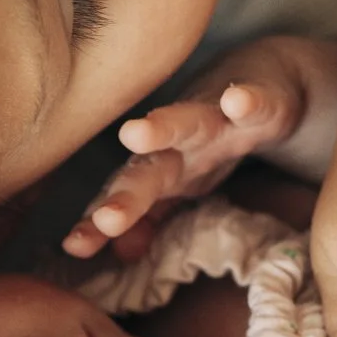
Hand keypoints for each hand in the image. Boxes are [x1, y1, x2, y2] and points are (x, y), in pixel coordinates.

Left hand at [62, 36, 336, 260]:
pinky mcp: (261, 103)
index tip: (75, 246)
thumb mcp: (182, 186)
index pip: (125, 201)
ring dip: (162, 128)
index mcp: (161, 171)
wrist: (259, 84)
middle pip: (148, 169)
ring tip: (134, 134)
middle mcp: (179, 145)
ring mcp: (219, 120)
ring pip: (187, 122)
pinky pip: (256, 103)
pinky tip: (238, 101)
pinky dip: (248, 101)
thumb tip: (121, 253)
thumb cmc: (209, 142)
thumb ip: (152, 218)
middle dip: (126, 194)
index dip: (99, 224)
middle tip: (106, 218)